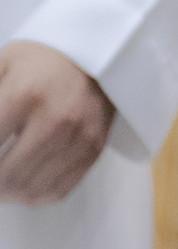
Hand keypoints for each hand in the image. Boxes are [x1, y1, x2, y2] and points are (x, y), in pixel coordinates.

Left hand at [0, 41, 115, 203]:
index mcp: (26, 93)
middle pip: (6, 175)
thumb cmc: (41, 60)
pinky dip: (31, 195)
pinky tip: (20, 184)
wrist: (96, 53)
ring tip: (1, 179)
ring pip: (29, 190)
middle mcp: (56, 118)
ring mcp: (78, 137)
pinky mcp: (93, 149)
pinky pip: (56, 191)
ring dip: (6, 191)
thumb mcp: (1, 66)